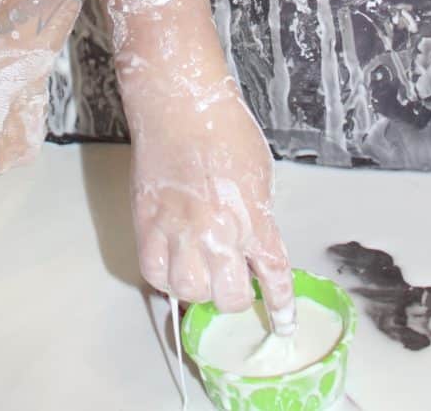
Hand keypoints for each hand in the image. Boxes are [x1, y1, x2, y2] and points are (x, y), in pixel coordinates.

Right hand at [129, 73, 296, 332]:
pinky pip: (153, 271)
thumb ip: (257, 217)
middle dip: (232, 296)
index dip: (279, 307)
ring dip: (197, 288)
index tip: (283, 324)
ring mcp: (179, 229)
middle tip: (229, 281)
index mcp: (253, 218)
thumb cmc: (225, 130)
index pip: (273, 276)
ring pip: (188, 290)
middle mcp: (217, 231)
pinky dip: (163, 276)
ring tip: (198, 272)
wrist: (182, 107)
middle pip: (227, 296)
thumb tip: (251, 245)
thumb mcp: (259, 176)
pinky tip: (170, 264)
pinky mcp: (147, 222)